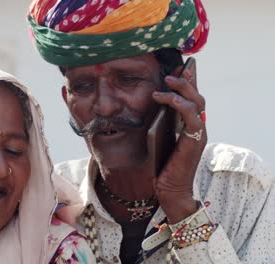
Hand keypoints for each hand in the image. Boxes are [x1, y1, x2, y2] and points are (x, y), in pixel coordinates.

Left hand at [151, 69, 206, 223]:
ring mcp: (198, 133)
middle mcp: (196, 127)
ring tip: (167, 82)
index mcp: (188, 126)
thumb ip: (157, 123)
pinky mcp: (195, 140)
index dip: (186, 82)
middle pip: (197, 96)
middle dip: (185, 81)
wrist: (169, 189)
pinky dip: (182, 105)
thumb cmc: (161, 165)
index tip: (178, 67)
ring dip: (182, 89)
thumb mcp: (156, 138)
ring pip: (197, 102)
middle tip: (171, 72)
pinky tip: (168, 99)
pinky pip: (193, 116)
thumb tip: (145, 105)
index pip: (190, 99)